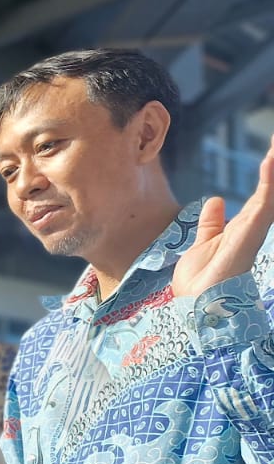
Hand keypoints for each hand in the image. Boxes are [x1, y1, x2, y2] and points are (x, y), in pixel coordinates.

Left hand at [173, 133, 273, 298]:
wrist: (197, 305)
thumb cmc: (200, 282)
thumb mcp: (203, 243)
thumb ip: (211, 224)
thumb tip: (215, 200)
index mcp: (241, 228)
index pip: (260, 195)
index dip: (269, 174)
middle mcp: (251, 227)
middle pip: (271, 189)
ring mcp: (253, 229)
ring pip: (272, 191)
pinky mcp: (251, 233)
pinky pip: (264, 202)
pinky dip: (269, 180)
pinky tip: (271, 158)